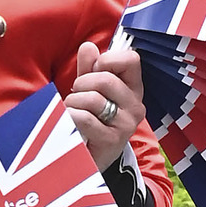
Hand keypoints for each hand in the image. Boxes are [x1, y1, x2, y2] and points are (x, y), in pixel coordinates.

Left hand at [67, 37, 145, 168]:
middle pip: (105, 79)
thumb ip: (89, 68)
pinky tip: (70, 124)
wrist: (90, 159)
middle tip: (77, 94)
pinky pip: (84, 118)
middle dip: (82, 83)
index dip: (107, 60)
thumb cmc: (91, 119)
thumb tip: (88, 47)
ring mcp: (126, 125)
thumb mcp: (90, 89)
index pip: (132, 59)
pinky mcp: (112, 141)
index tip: (95, 71)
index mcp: (133, 89)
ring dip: (73, 102)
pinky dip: (70, 116)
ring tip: (73, 111)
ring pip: (92, 98)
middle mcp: (136, 106)